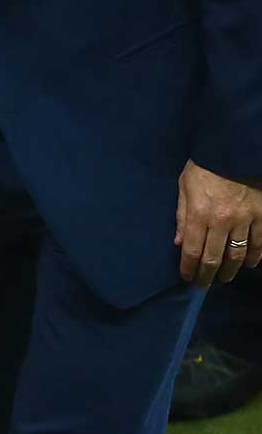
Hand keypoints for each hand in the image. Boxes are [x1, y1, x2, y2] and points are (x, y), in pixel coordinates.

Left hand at [174, 161, 261, 287]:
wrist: (233, 150)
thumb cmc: (203, 167)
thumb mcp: (184, 188)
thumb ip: (182, 216)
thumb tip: (179, 242)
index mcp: (199, 215)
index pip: (192, 251)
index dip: (189, 268)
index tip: (187, 278)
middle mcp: (222, 221)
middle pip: (214, 257)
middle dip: (208, 275)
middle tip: (204, 284)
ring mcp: (245, 219)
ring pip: (239, 253)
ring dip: (232, 269)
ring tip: (225, 277)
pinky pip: (260, 242)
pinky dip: (256, 256)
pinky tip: (251, 264)